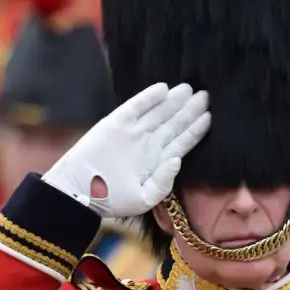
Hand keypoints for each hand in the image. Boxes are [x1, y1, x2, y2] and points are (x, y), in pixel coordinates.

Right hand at [42, 82, 210, 217]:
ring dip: (174, 101)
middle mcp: (148, 143)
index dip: (196, 129)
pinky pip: (136, 106)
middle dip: (190, 110)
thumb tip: (177, 160)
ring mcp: (133, 131)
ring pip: (159, 112)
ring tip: (191, 90)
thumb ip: (163, 183)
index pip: (182, 141)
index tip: (209, 117)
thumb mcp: (143, 198)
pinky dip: (148, 97)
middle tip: (205, 95)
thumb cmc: (112, 200)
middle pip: (174, 123)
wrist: (80, 191)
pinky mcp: (116, 123)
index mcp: (158, 160)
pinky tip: (163, 89)